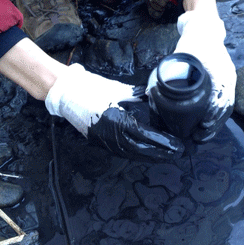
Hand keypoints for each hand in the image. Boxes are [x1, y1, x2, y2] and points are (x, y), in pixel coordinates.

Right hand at [45, 63, 183, 160]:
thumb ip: (139, 96)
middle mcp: (111, 135)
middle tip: (177, 153)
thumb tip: (156, 97)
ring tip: (166, 156)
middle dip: (161, 153)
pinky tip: (147, 154)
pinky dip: (137, 154)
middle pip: (141, 150)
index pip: (146, 135)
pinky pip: (122, 152)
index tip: (177, 144)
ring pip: (132, 154)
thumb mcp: (120, 89)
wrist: (66, 92)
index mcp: (117, 120)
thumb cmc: (92, 88)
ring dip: (150, 156)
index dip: (163, 142)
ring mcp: (104, 141)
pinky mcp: (100, 142)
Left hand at [172, 10, 235, 141]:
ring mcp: (229, 79)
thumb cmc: (193, 41)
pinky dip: (218, 115)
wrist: (205, 29)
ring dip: (215, 123)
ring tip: (202, 135)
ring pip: (226, 107)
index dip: (212, 114)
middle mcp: (227, 77)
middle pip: (225, 107)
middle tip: (199, 136)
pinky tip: (208, 125)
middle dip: (213, 125)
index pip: (220, 98)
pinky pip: (225, 102)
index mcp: (219, 71)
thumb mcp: (181, 54)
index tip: (202, 126)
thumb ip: (167, 71)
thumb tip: (149, 91)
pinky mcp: (226, 82)